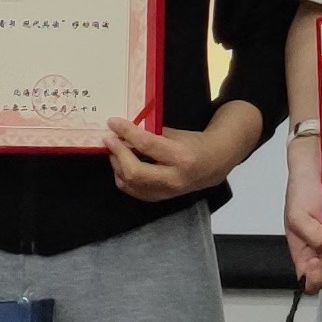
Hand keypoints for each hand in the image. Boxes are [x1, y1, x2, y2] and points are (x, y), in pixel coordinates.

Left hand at [100, 104, 255, 205]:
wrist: (213, 166)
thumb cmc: (195, 144)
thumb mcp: (177, 134)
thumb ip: (153, 133)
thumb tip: (126, 130)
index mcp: (181, 157)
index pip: (147, 145)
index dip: (127, 132)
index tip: (113, 122)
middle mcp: (173, 178)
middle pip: (134, 171)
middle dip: (117, 153)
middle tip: (109, 139)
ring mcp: (165, 192)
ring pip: (130, 183)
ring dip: (117, 164)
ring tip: (115, 150)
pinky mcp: (159, 198)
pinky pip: (133, 190)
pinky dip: (122, 176)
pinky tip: (122, 164)